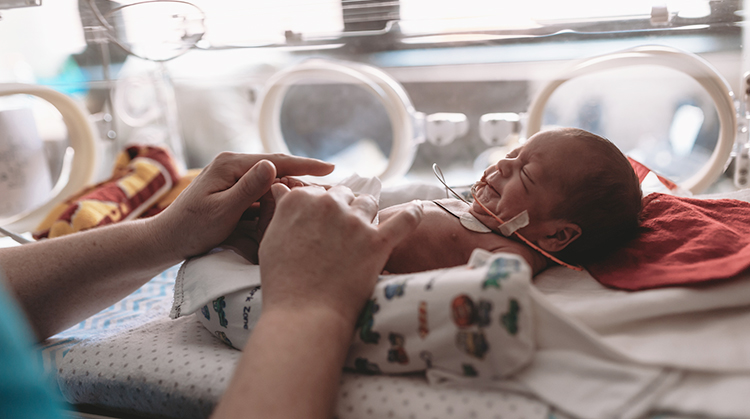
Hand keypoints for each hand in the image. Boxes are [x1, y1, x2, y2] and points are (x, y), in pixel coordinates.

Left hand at [148, 152, 333, 260]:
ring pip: (273, 183)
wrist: (167, 240)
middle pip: (278, 170)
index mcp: (231, 164)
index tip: (331, 168)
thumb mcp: (222, 210)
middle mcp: (233, 166)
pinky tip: (298, 207)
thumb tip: (271, 165)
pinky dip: (281, 200)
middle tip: (336, 187)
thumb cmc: (192, 228)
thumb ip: (248, 188)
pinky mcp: (234, 192)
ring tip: (322, 197)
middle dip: (306, 178)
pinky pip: (264, 194)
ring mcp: (234, 179)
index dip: (305, 164)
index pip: (276, 161)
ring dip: (295, 190)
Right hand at [258, 184, 422, 324]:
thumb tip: (281, 187)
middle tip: (343, 233)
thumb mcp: (271, 239)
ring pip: (370, 203)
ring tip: (365, 233)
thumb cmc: (283, 282)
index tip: (323, 223)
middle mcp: (328, 204)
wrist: (304, 314)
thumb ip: (283, 209)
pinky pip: (406, 219)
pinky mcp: (377, 241)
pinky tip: (419, 209)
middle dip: (344, 209)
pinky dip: (413, 213)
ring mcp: (355, 222)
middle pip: (345, 194)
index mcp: (300, 199)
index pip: (318, 192)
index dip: (322, 208)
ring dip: (367, 215)